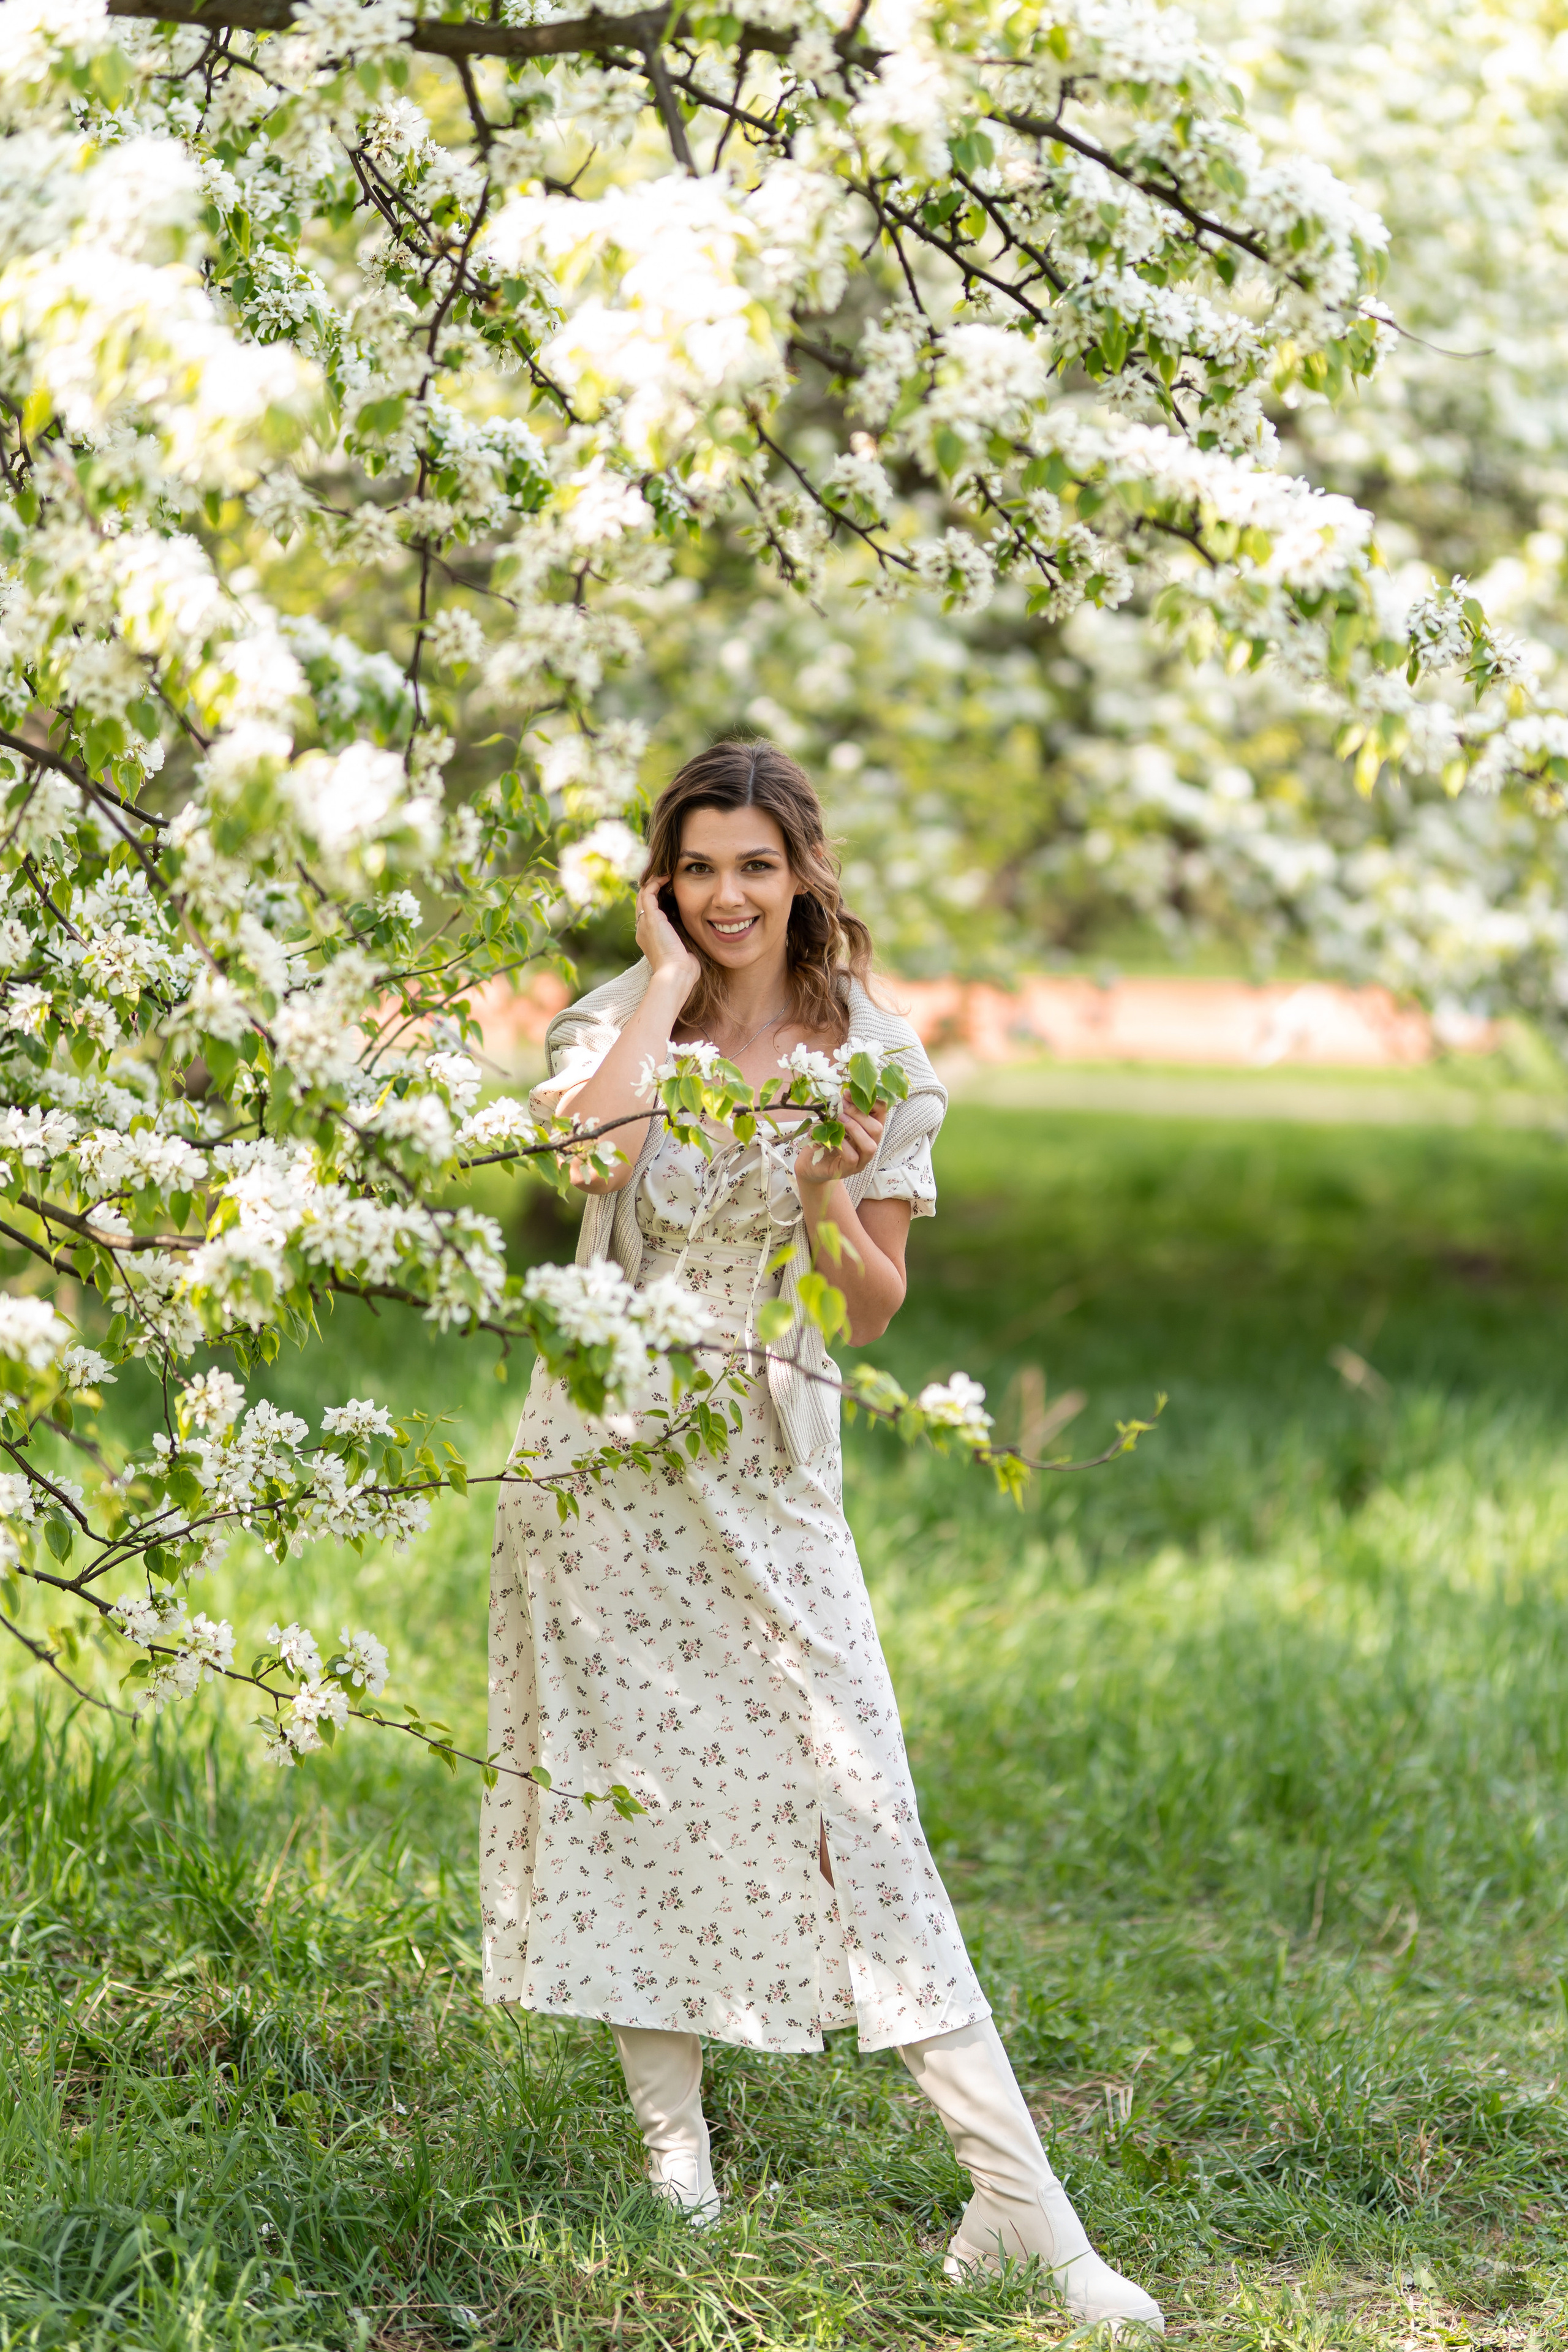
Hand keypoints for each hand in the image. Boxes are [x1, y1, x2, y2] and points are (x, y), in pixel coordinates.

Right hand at [635, 878, 700, 1002]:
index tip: (670, 892)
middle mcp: (643, 929)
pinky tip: (667, 877)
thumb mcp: (684, 953)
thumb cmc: (683, 970)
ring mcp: (644, 923)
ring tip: (666, 873)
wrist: (676, 974)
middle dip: (653, 888)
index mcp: (649, 938)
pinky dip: (656, 882)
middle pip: (643, 902)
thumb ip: (684, 943)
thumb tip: (695, 940)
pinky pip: (648, 892)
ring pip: (643, 895)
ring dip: (654, 881)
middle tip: (666, 877)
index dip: (657, 901)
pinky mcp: (650, 918)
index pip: (649, 914)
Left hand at [794, 1099, 885, 1190]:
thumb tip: (846, 1094)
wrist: (811, 1162)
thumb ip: (841, 1108)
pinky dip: (843, 1145)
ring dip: (854, 1128)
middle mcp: (870, 1144)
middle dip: (859, 1114)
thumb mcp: (832, 1119)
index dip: (869, 1100)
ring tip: (839, 1120)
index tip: (848, 1093)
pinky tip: (833, 1138)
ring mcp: (861, 1160)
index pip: (882, 1112)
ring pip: (870, 1145)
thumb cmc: (824, 1138)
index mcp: (868, 1129)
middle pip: (878, 1128)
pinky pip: (853, 1157)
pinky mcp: (849, 1170)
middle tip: (842, 1107)